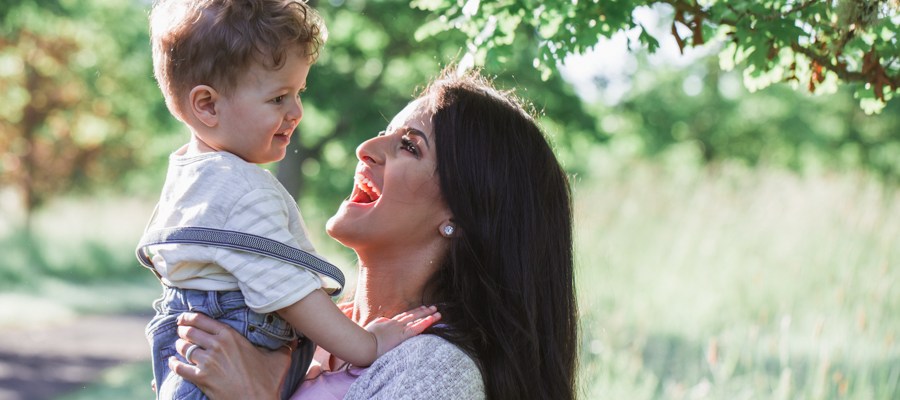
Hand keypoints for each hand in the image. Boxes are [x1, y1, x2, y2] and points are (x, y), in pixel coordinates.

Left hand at [168, 312, 291, 399]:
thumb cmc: (268, 381)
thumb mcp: (279, 359)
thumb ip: (285, 346)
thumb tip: (297, 339)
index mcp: (231, 336)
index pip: (202, 320)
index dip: (189, 317)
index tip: (184, 318)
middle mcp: (217, 346)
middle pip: (189, 332)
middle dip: (183, 331)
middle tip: (181, 331)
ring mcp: (207, 362)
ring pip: (183, 348)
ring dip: (179, 347)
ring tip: (180, 347)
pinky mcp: (201, 378)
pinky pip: (179, 367)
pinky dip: (174, 363)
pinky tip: (173, 362)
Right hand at [365, 305, 440, 357]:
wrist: (364, 345)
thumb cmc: (363, 340)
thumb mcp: (371, 329)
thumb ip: (378, 325)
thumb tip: (381, 322)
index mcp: (387, 323)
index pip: (403, 316)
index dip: (412, 312)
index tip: (420, 309)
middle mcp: (395, 324)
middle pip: (411, 315)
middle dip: (422, 311)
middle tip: (432, 307)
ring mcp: (399, 329)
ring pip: (416, 320)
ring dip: (427, 315)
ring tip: (436, 312)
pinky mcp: (403, 336)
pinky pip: (417, 328)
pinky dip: (425, 323)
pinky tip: (432, 319)